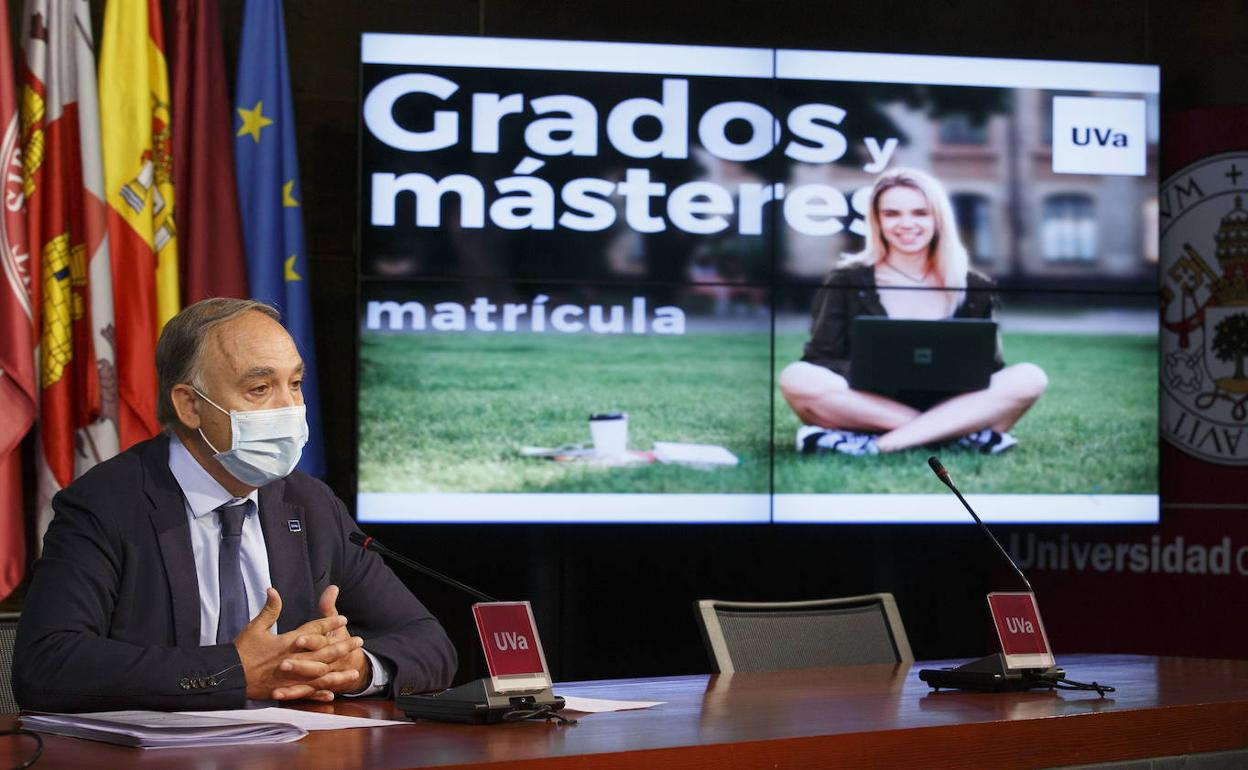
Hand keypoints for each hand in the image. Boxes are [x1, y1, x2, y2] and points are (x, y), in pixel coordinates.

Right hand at [234, 587, 363, 700]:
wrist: (227, 676)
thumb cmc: (240, 651)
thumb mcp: (254, 627)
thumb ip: (269, 609)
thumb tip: (273, 589)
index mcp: (286, 642)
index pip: (313, 631)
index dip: (329, 624)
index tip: (343, 619)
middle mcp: (292, 660)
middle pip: (323, 653)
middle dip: (342, 647)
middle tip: (358, 641)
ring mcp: (290, 677)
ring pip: (319, 675)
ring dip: (338, 672)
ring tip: (354, 671)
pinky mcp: (284, 690)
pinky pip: (306, 693)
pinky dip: (319, 693)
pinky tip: (332, 693)